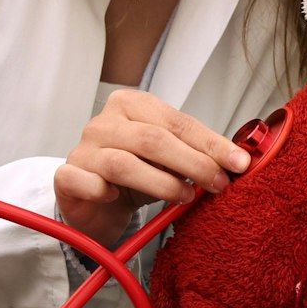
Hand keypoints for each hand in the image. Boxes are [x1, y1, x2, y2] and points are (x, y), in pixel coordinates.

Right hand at [54, 89, 250, 251]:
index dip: (211, 143)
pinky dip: (106, 192)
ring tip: (184, 198)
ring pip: (124, 163)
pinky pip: (88, 183)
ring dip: (161, 183)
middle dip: (193, 163)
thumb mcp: (168, 158)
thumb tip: (238, 160)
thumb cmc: (137, 174)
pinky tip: (118, 199)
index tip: (239, 163)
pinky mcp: (67, 177)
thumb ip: (195, 153)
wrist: (96, 202)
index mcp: (132, 105)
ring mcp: (83, 148)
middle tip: (218, 184)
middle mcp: (105, 122)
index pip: (177, 121)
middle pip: (153, 139)